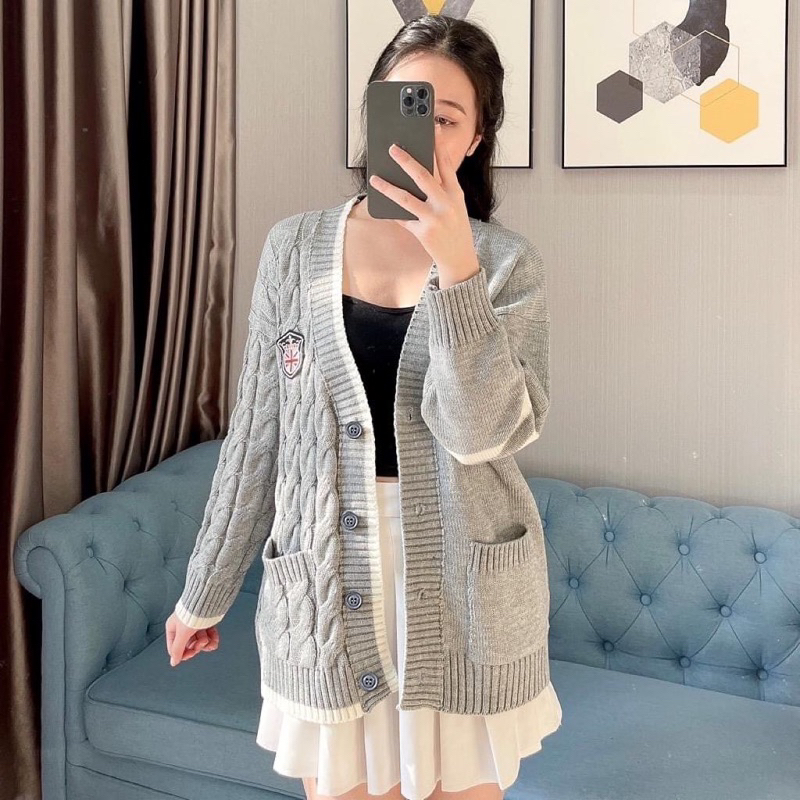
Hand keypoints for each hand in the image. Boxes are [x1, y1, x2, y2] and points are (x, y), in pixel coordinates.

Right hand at [166, 612, 218, 666]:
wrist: (207, 600)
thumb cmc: (192, 614)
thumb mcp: (182, 633)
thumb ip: (177, 649)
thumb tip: (174, 663)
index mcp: (173, 628)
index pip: (175, 648)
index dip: (184, 653)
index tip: (192, 653)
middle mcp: (183, 627)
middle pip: (189, 646)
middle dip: (197, 647)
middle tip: (202, 643)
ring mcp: (195, 625)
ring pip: (200, 642)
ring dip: (206, 644)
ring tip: (210, 641)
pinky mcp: (206, 623)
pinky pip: (209, 636)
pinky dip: (212, 639)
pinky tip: (215, 640)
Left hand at [368, 132, 479, 287]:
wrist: (460, 259)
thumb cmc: (455, 229)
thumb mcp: (455, 206)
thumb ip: (441, 190)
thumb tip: (416, 173)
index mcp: (455, 193)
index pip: (446, 164)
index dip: (437, 145)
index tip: (430, 128)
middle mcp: (446, 203)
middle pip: (423, 176)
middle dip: (406, 160)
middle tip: (392, 148)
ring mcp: (434, 218)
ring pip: (406, 198)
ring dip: (387, 187)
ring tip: (375, 178)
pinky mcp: (423, 232)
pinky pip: (402, 218)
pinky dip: (392, 211)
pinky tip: (382, 204)